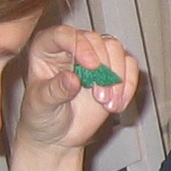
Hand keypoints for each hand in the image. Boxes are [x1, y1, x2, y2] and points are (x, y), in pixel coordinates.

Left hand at [6, 24, 140, 170]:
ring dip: (118, 78)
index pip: (65, 34)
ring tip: (108, 104)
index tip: (92, 67)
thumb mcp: (41, 106)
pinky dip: (128, 86)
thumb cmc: (42, 116)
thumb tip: (72, 79)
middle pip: (96, 40)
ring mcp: (94, 57)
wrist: (58, 136)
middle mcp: (72, 47)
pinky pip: (129, 66)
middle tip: (99, 97)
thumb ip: (55, 91)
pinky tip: (118, 104)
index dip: (81, 46)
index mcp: (47, 49)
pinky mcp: (113, 69)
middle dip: (103, 68)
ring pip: (115, 50)